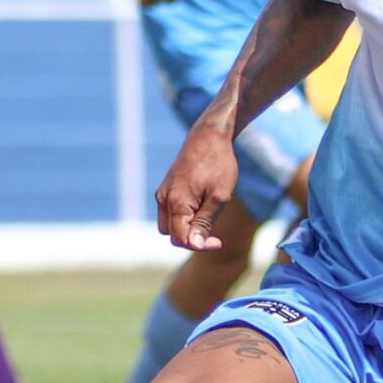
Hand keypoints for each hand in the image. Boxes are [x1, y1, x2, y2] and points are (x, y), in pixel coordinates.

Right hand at [156, 124, 238, 251]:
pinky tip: (202, 205)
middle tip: (215, 232)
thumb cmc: (218, 165)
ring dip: (187, 228)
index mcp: (176, 203)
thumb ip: (204, 223)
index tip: (219, 242)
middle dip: (192, 238)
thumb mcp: (219, 197)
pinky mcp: (166, 188)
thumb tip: (193, 245)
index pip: (181, 239)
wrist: (209, 136)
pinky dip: (184, 216)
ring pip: (169, 225)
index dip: (200, 246)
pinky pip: (170, 212)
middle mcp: (164, 199)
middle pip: (173, 235)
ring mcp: (163, 193)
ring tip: (209, 214)